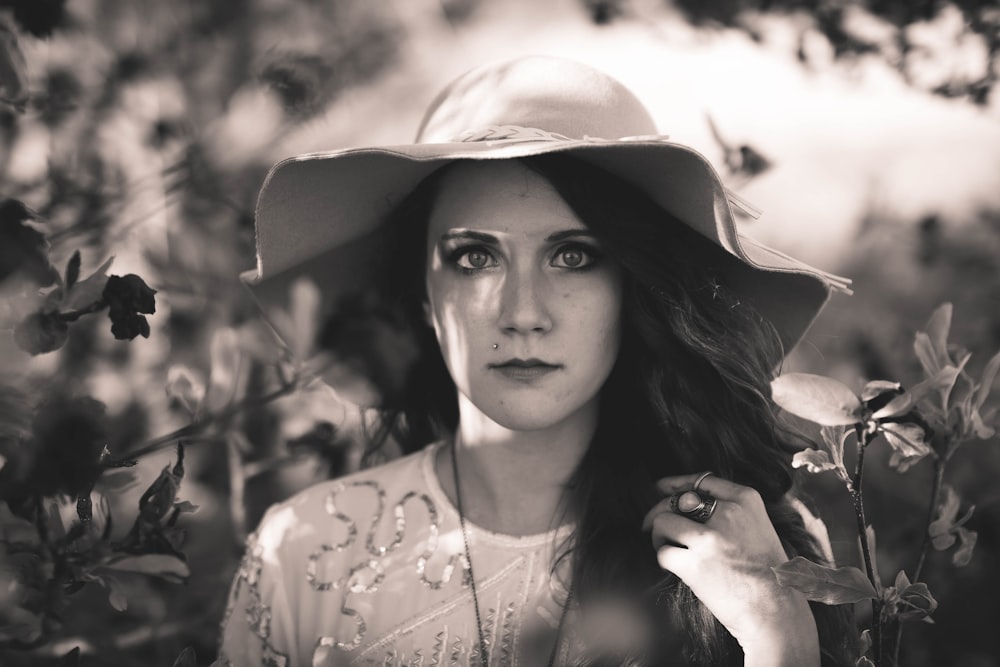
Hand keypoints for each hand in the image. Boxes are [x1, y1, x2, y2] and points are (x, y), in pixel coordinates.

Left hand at [642, 473, 818, 664]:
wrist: (778, 613)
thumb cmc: (769, 576)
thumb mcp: (760, 528)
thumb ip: (732, 512)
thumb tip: (685, 500)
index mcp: (746, 501)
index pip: (703, 480)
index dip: (677, 483)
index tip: (662, 488)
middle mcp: (728, 513)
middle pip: (678, 499)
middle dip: (659, 510)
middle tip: (651, 524)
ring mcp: (711, 538)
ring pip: (663, 521)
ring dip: (658, 535)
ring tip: (665, 546)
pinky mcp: (695, 565)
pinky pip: (663, 552)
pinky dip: (664, 559)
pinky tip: (674, 567)